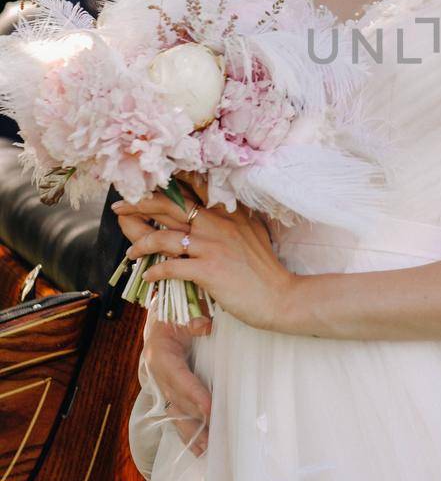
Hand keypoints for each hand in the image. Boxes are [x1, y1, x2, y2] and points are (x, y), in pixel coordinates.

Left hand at [113, 178, 294, 332]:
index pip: (193, 188)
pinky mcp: (209, 270)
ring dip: (141, 242)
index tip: (145, 183)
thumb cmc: (265, 270)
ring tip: (131, 251)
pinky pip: (171, 266)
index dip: (166, 183)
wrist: (280, 298)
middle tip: (120, 206)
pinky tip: (148, 276)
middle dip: (139, 203)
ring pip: (165, 236)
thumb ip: (234, 218)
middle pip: (170, 206)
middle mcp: (219, 223)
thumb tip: (218, 209)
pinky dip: (155, 271)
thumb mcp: (253, 233)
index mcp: (229, 213)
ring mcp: (213, 246)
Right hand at [143, 311, 211, 455]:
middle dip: (196, 420)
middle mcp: (157, 374)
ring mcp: (161, 385)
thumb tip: (205, 325)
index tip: (210, 408)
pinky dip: (187, 431)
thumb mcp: (180, 311)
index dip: (193, 393)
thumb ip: (193, 319)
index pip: (178, 376)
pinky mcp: (168, 392)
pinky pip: (176, 414)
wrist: (161, 318)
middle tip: (215, 438)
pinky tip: (199, 449)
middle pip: (177, 400)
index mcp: (160, 353)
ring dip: (192, 432)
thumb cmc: (174, 314)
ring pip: (176, 412)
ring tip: (207, 451)